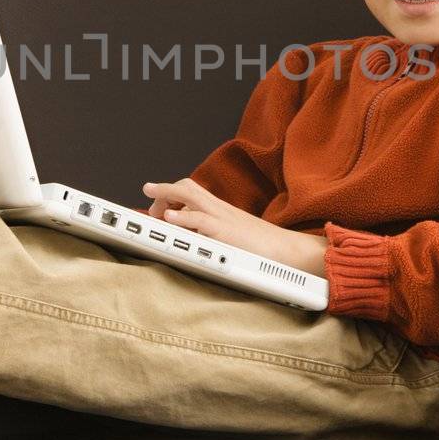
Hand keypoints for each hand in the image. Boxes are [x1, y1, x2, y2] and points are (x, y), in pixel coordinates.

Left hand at [141, 178, 299, 262]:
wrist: (288, 252)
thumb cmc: (264, 249)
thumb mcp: (235, 237)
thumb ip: (217, 236)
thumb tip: (197, 242)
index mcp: (221, 210)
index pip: (192, 191)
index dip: (171, 193)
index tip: (156, 199)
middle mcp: (220, 209)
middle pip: (187, 187)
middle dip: (163, 191)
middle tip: (150, 205)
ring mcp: (223, 218)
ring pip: (189, 195)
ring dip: (166, 195)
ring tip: (151, 201)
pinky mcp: (226, 231)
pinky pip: (200, 219)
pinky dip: (182, 216)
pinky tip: (169, 218)